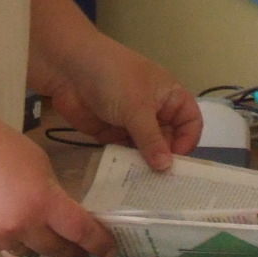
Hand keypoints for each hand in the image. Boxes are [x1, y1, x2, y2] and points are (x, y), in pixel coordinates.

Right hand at [0, 115, 115, 256]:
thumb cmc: (3, 148)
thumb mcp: (41, 165)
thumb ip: (53, 194)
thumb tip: (61, 217)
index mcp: (44, 202)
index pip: (80, 231)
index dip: (98, 243)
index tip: (109, 251)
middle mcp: (23, 225)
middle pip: (56, 251)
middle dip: (70, 251)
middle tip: (77, 250)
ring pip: (27, 252)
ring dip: (36, 245)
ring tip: (36, 233)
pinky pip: (1, 247)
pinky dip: (8, 239)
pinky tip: (2, 222)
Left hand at [42, 35, 202, 170]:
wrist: (68, 68)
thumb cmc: (113, 79)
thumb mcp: (137, 108)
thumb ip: (152, 140)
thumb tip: (166, 168)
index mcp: (169, 96)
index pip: (190, 122)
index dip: (187, 141)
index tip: (177, 161)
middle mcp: (154, 111)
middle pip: (169, 140)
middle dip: (166, 159)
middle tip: (163, 186)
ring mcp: (132, 123)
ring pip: (146, 150)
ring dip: (145, 165)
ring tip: (145, 188)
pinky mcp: (110, 133)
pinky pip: (124, 153)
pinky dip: (125, 164)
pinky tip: (126, 180)